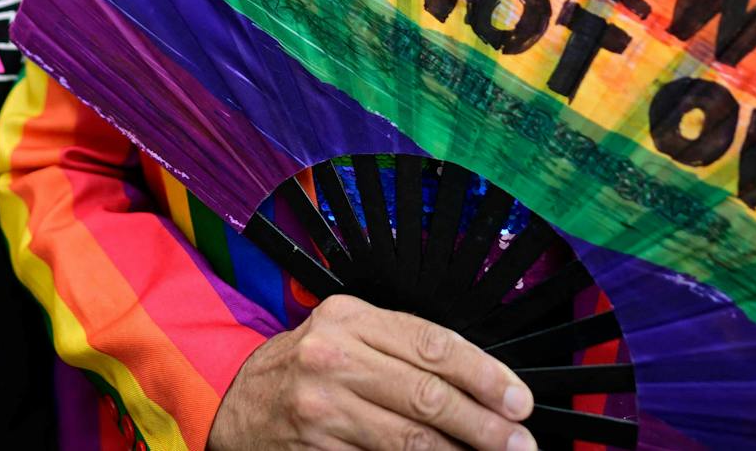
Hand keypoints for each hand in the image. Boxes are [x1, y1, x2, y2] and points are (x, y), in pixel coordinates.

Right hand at [208, 294, 535, 450]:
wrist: (235, 405)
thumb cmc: (303, 367)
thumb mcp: (343, 333)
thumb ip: (398, 346)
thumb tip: (477, 380)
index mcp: (348, 318)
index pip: (432, 344)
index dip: (484, 374)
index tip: (518, 400)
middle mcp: (332, 358)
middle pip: (428, 395)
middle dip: (485, 424)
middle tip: (521, 441)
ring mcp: (321, 409)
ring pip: (411, 439)